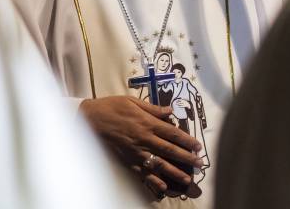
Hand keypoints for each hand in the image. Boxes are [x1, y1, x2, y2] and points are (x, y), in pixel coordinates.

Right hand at [79, 95, 202, 198]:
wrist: (89, 120)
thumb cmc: (111, 107)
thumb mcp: (132, 101)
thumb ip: (153, 108)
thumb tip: (170, 111)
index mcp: (147, 123)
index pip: (172, 134)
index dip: (187, 140)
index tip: (198, 146)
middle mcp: (144, 139)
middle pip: (170, 151)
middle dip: (186, 158)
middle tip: (200, 164)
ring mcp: (136, 152)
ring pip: (159, 164)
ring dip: (174, 172)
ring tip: (187, 179)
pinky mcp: (127, 160)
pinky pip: (142, 173)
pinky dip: (153, 181)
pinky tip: (163, 187)